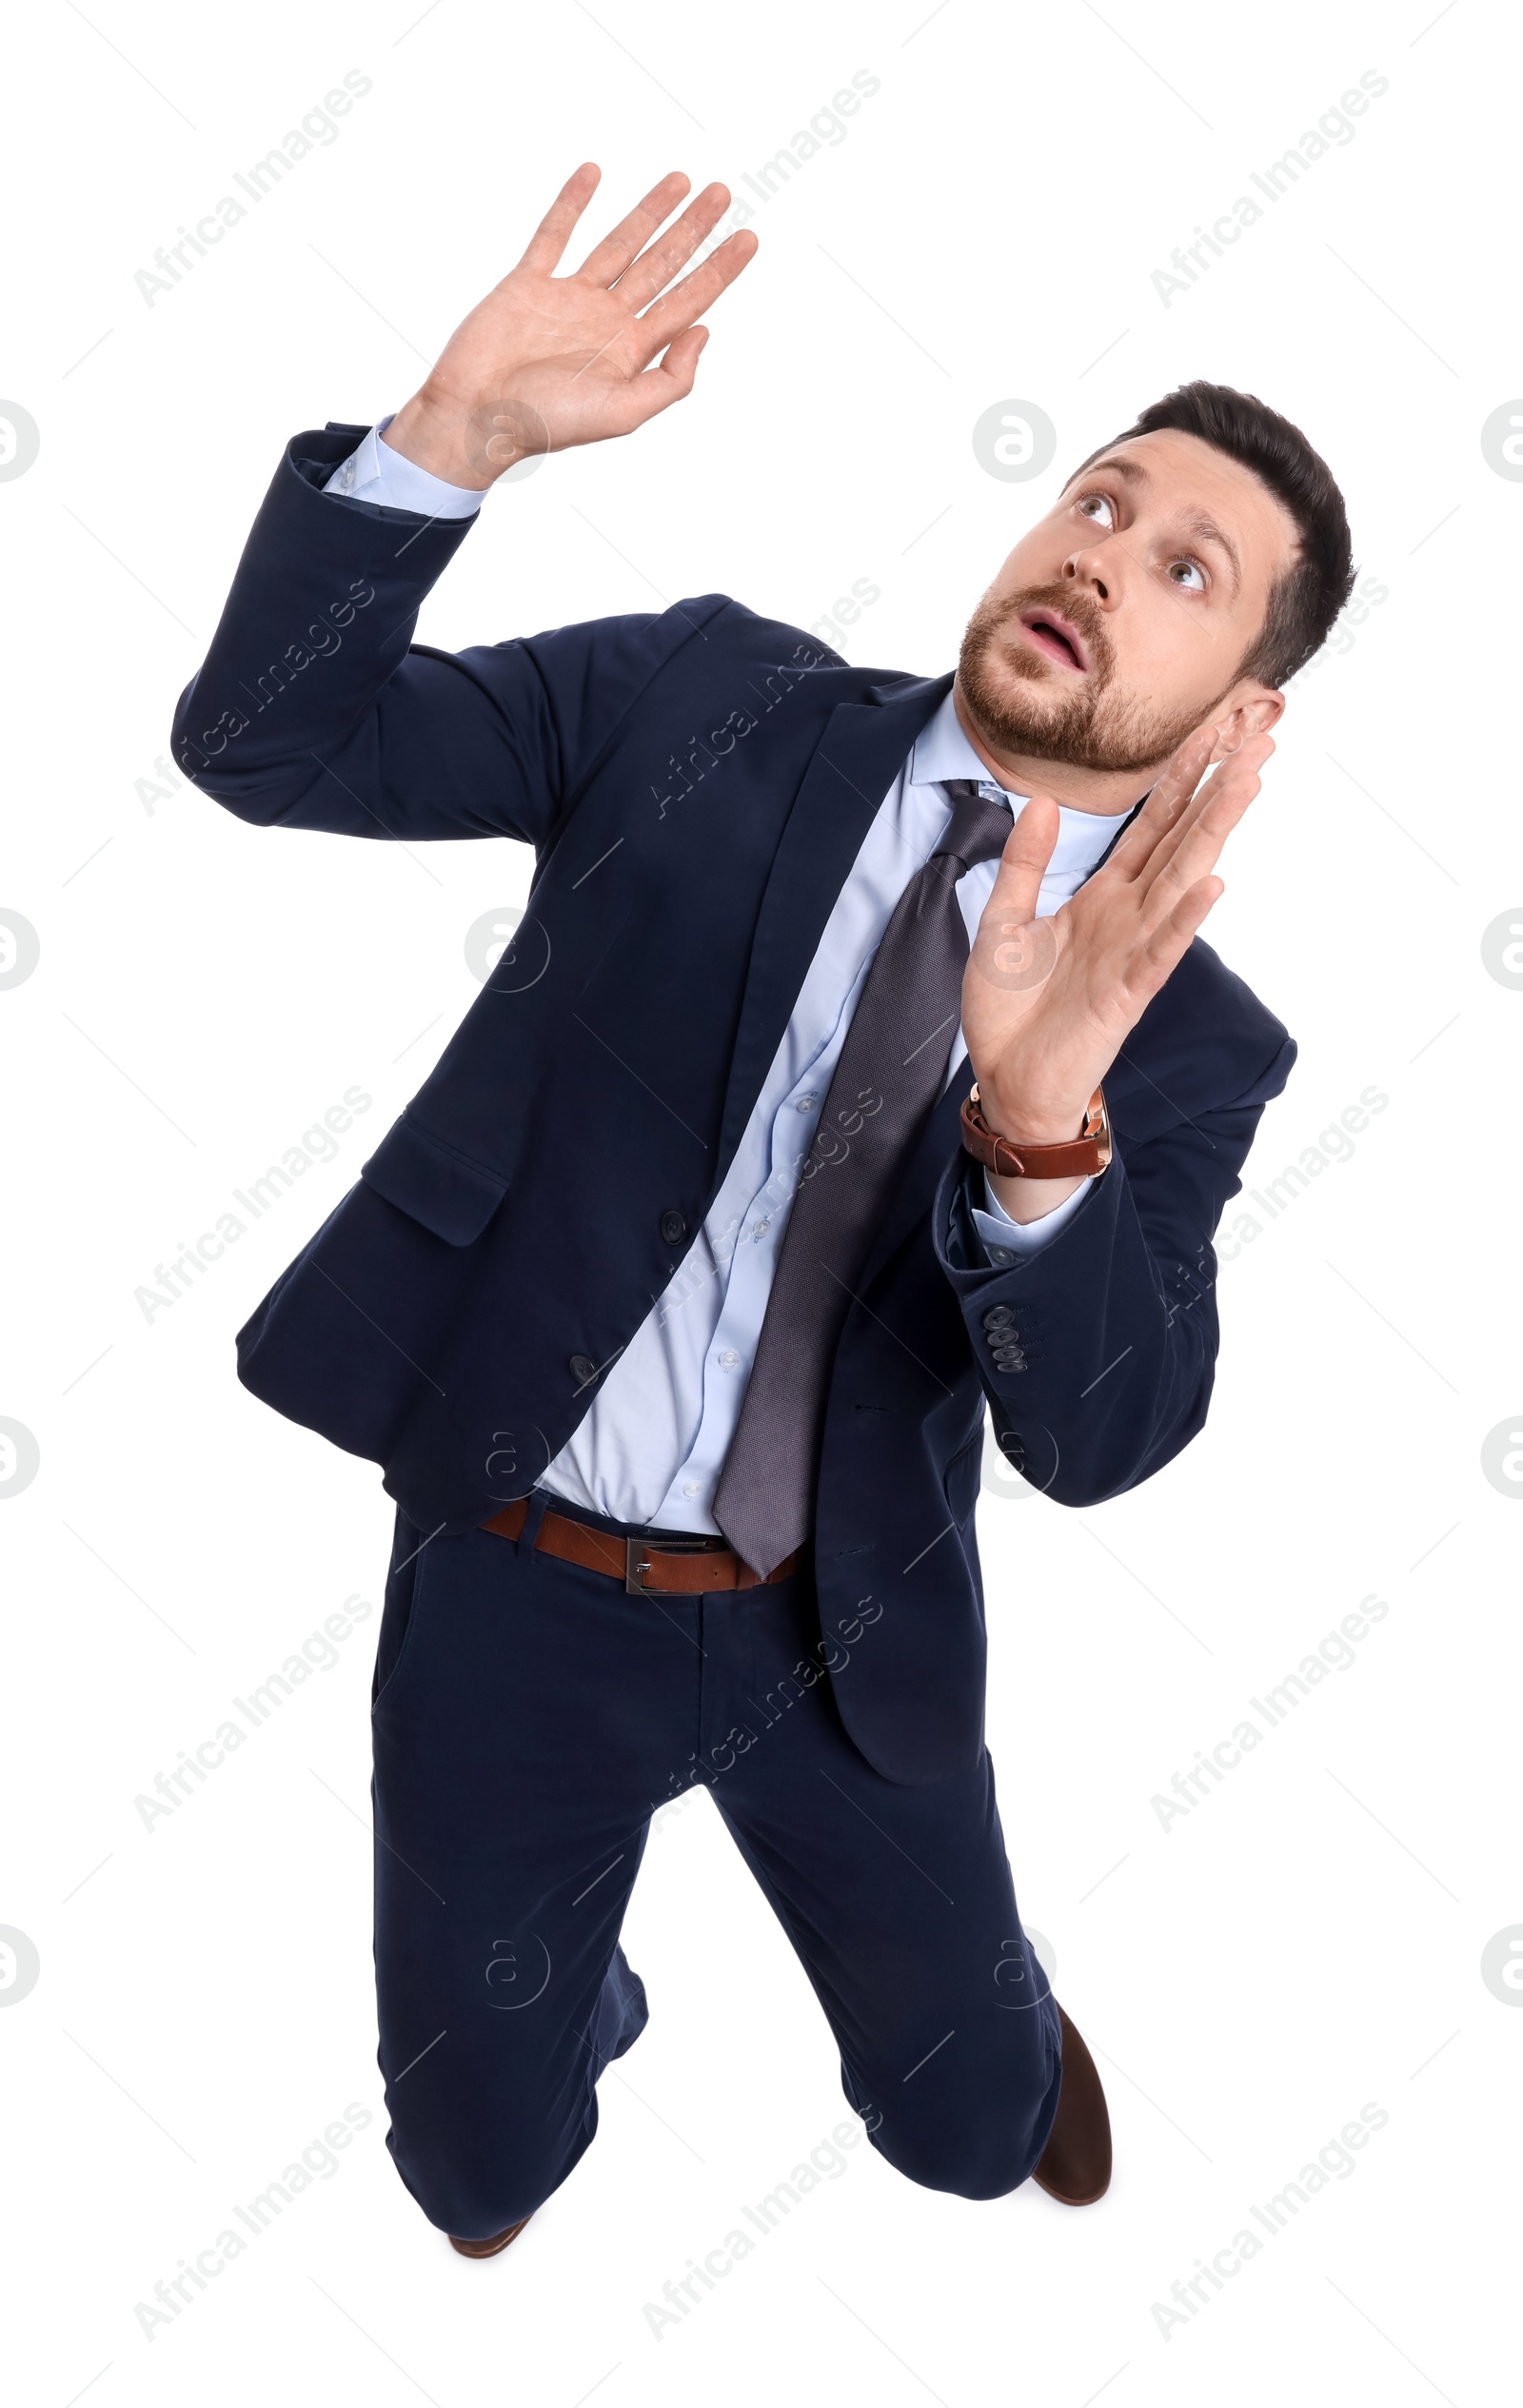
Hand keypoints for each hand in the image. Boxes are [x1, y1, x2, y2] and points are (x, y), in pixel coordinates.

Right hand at [384, 165, 756, 487]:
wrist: (478, 415)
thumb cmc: (547, 424)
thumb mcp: (624, 414)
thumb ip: (671, 379)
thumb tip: (705, 331)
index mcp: (631, 351)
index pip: (687, 301)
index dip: (719, 270)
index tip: (748, 239)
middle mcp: (605, 320)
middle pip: (662, 264)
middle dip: (694, 229)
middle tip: (723, 193)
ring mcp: (568, 298)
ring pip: (619, 243)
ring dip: (649, 210)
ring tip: (681, 179)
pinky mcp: (529, 283)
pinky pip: (554, 235)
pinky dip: (572, 203)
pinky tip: (594, 173)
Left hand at [962, 719, 1275, 1151]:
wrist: (1006, 1082)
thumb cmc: (1011, 1011)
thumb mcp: (1003, 921)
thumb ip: (1025, 864)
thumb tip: (1042, 801)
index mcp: (1103, 897)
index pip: (1152, 825)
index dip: (1181, 777)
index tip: (1212, 730)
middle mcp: (1128, 917)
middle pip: (1182, 839)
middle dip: (1217, 788)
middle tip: (1258, 737)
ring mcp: (1133, 952)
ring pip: (1183, 882)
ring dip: (1215, 832)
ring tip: (1249, 782)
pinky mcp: (1126, 995)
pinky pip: (1160, 951)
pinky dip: (1184, 920)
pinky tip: (1213, 886)